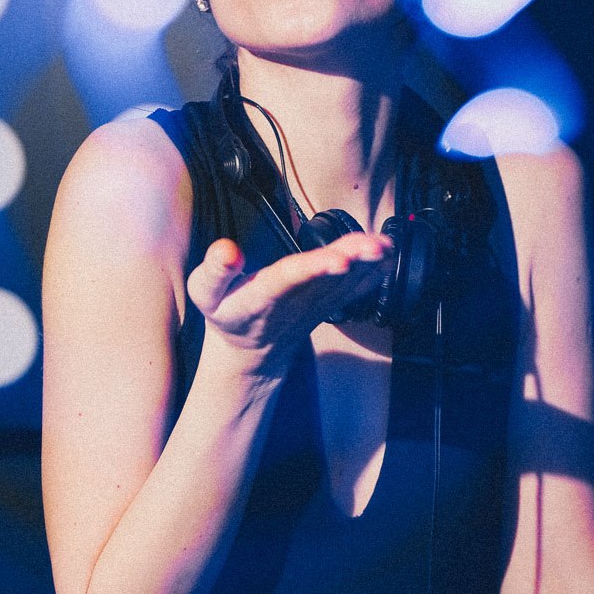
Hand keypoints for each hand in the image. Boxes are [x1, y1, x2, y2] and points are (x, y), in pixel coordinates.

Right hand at [187, 232, 392, 378]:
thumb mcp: (205, 293)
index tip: (337, 259)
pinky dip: (373, 272)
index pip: (288, 279)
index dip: (313, 268)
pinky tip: (389, 255)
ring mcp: (315, 306)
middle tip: (375, 246)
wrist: (251, 350)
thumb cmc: (227, 312)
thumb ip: (214, 271)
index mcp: (261, 297)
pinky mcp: (329, 305)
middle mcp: (294, 302)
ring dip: (367, 263)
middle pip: (325, 277)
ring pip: (344, 281)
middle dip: (352, 260)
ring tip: (386, 244)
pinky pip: (353, 288)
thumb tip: (228, 250)